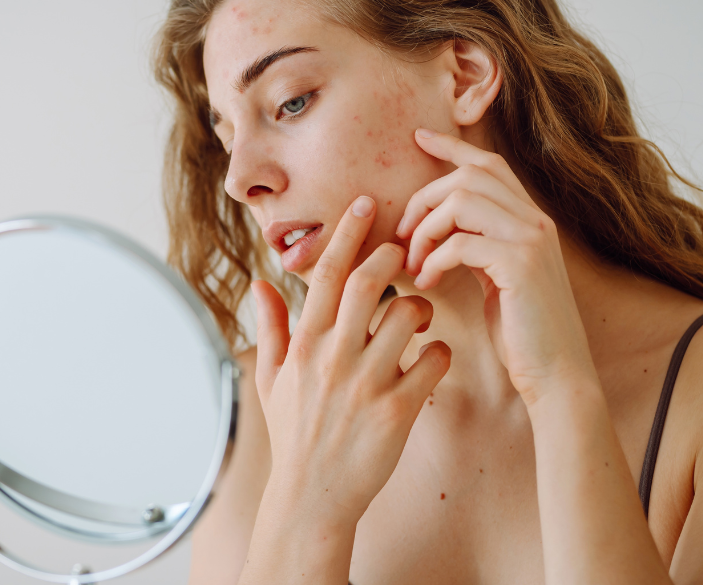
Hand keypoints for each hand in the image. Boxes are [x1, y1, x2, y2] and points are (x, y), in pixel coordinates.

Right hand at [252, 196, 451, 526]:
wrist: (313, 498)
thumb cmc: (294, 436)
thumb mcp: (271, 380)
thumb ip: (271, 327)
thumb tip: (262, 283)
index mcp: (305, 345)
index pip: (328, 274)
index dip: (349, 233)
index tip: (365, 203)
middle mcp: (334, 358)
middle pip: (370, 282)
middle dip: (393, 255)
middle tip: (406, 247)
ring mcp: (367, 384)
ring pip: (408, 317)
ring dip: (421, 306)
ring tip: (419, 316)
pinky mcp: (398, 411)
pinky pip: (434, 363)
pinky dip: (441, 352)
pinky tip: (433, 359)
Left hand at [397, 128, 594, 402]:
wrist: (557, 375)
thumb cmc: (520, 334)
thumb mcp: (495, 279)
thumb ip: (475, 246)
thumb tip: (434, 229)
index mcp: (530, 220)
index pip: (489, 164)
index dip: (452, 146)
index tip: (418, 138)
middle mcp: (536, 220)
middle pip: (469, 175)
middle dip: (424, 198)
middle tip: (402, 236)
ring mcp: (532, 239)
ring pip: (462, 200)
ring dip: (425, 229)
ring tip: (414, 263)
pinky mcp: (520, 265)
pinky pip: (461, 241)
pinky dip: (433, 259)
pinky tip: (426, 282)